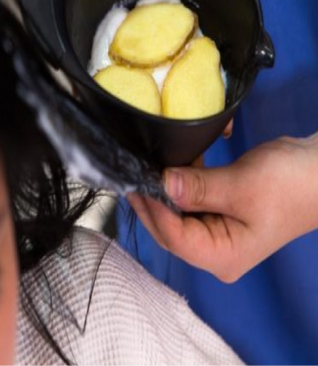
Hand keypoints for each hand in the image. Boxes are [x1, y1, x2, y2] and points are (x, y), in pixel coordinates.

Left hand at [128, 133, 317, 281]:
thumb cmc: (290, 184)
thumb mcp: (242, 187)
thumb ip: (198, 188)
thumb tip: (161, 183)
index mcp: (224, 255)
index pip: (175, 237)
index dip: (153, 210)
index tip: (135, 181)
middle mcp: (216, 250)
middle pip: (171, 229)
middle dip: (152, 202)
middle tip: (131, 173)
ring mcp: (217, 231)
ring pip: (177, 214)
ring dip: (163, 191)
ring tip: (143, 168)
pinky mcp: (218, 212)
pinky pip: (189, 201)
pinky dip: (179, 184)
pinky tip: (168, 166)